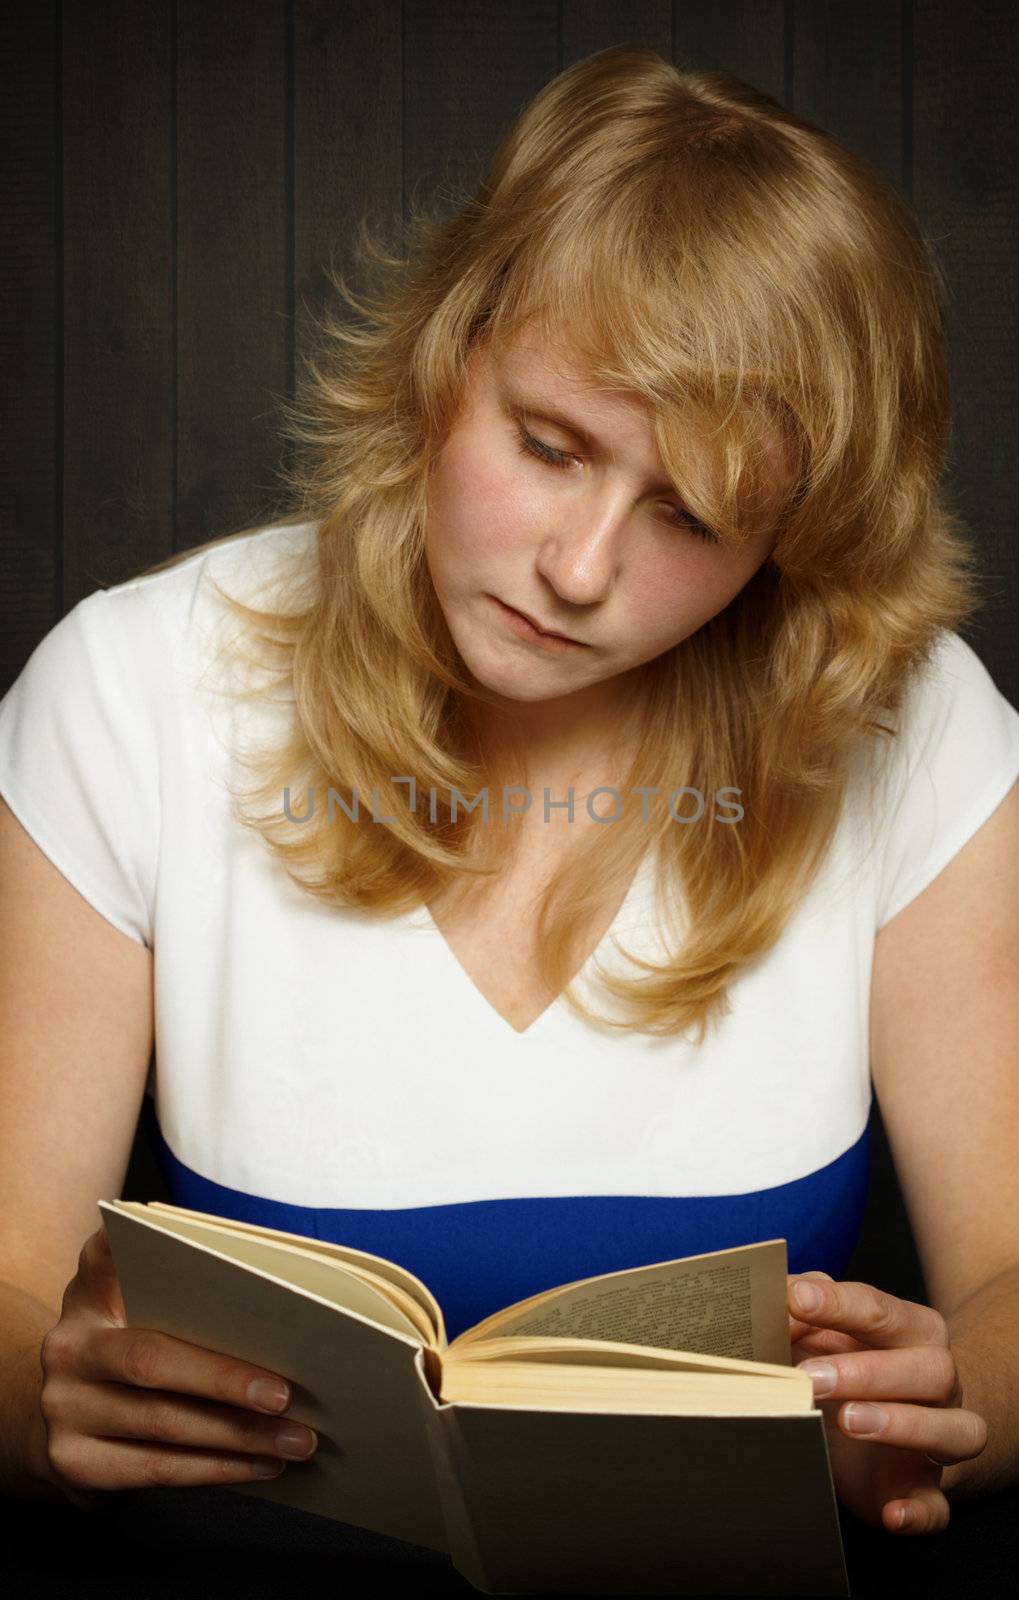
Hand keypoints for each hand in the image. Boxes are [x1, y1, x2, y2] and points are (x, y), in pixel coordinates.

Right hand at [34, 1224, 318, 1507]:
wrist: (70, 1418)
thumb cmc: (134, 1347)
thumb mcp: (140, 1308)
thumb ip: (187, 1292)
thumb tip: (282, 1310)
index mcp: (91, 1291)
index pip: (107, 1254)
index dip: (134, 1244)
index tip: (186, 1243)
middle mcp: (69, 1346)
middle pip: (150, 1361)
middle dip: (224, 1380)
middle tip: (285, 1395)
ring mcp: (65, 1408)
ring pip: (162, 1424)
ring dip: (238, 1436)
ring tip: (295, 1439)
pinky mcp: (74, 1463)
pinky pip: (157, 1470)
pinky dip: (217, 1469)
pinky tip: (262, 1464)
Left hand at [787, 1269, 987, 1534]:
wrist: (882, 1428)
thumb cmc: (846, 1364)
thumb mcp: (823, 1332)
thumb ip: (802, 1314)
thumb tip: (774, 1301)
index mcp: (912, 1330)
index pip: (882, 1310)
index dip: (839, 1304)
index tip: (796, 1301)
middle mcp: (938, 1381)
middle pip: (931, 1368)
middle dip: (869, 1371)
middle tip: (811, 1377)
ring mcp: (940, 1436)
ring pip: (952, 1430)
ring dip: (902, 1425)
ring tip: (849, 1421)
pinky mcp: (925, 1489)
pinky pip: (938, 1506)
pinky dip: (920, 1513)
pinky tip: (892, 1514)